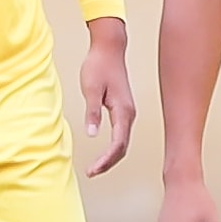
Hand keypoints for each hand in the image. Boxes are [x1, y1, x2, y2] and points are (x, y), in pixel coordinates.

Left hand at [71, 20, 136, 177]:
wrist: (109, 48)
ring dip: (111, 156)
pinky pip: (122, 134)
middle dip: (109, 163)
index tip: (92, 170)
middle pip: (123, 147)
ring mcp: (128, 112)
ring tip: (96, 167)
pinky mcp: (124, 109)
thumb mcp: (91, 89)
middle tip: (92, 173)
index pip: (118, 144)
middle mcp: (129, 114)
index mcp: (123, 111)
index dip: (106, 160)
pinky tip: (104, 151)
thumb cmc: (99, 66)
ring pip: (124, 142)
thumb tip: (92, 135)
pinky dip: (113, 147)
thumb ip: (92, 113)